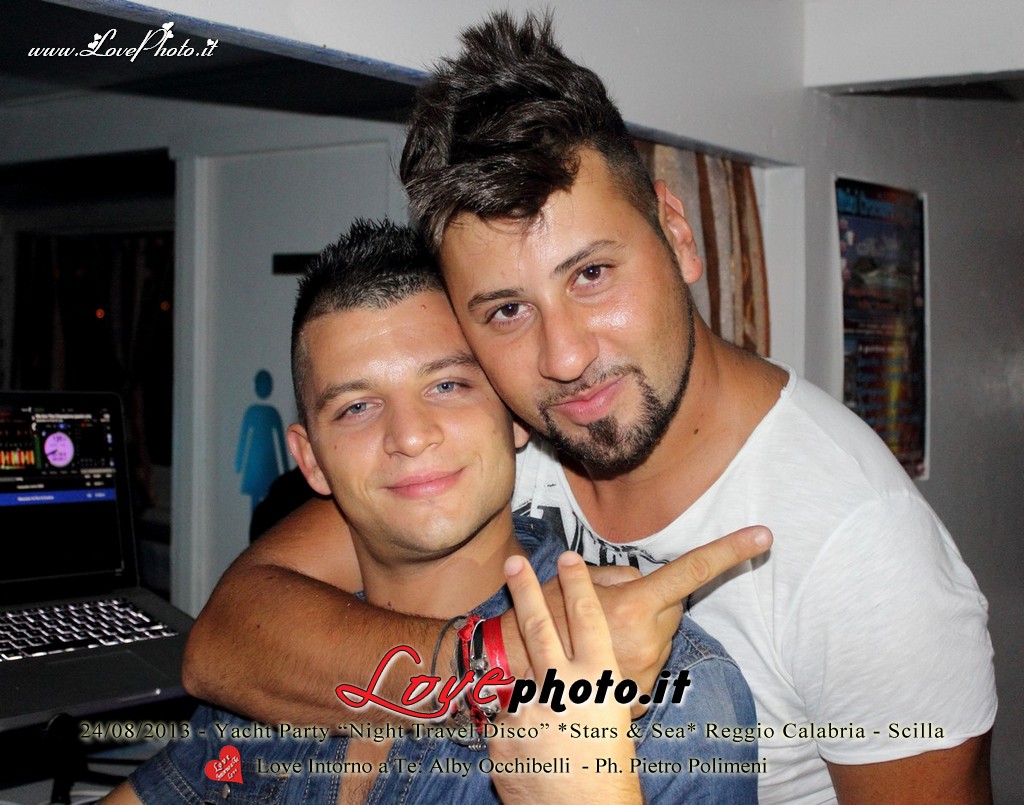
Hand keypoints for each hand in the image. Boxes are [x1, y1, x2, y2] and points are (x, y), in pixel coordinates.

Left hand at [488, 551, 641, 803]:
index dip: (579, 583)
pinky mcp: (502, 732)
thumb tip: (598, 634)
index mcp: (600, 680)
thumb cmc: (609, 763)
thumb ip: (606, 670)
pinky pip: (505, 715)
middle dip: (527, 588)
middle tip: (515, 562)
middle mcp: (563, 688)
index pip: (589, 618)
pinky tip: (531, 749)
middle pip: (540, 623)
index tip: (570, 558)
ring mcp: (529, 709)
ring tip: (535, 707)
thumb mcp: (619, 712)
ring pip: (519, 675)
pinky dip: (516, 726)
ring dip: (521, 682)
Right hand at [499, 525, 771, 710]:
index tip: (764, 536)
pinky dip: (630, 655)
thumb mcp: (573, 581)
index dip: (729, 552)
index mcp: (635, 609)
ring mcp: (645, 674)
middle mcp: (648, 644)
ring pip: (660, 636)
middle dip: (651, 599)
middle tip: (609, 602)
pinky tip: (602, 654)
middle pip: (672, 608)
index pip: (692, 573)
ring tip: (597, 631)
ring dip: (639, 628)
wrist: (511, 672)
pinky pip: (647, 663)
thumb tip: (640, 580)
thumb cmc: (539, 615)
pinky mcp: (638, 697)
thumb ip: (617, 576)